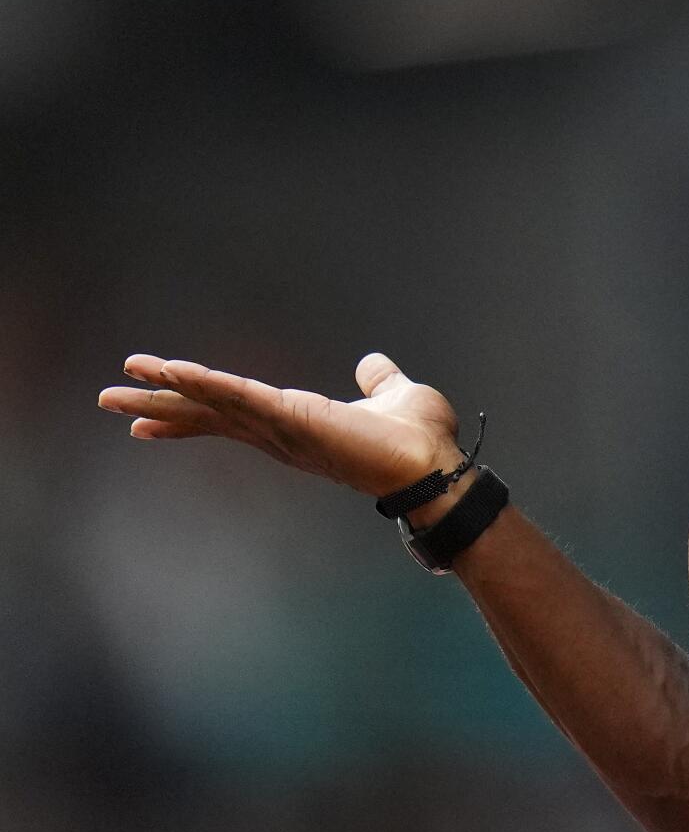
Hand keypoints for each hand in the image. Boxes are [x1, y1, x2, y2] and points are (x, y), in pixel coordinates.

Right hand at [97, 352, 466, 498]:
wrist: (437, 468)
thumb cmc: (421, 442)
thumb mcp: (397, 396)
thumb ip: (380, 381)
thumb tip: (372, 364)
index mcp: (297, 422)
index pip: (233, 412)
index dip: (194, 409)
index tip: (154, 411)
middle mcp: (280, 431)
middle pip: (208, 415)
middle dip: (159, 408)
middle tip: (109, 400)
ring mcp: (282, 428)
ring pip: (212, 405)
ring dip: (166, 393)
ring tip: (118, 388)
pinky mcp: (292, 419)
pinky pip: (240, 396)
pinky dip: (206, 383)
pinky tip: (172, 372)